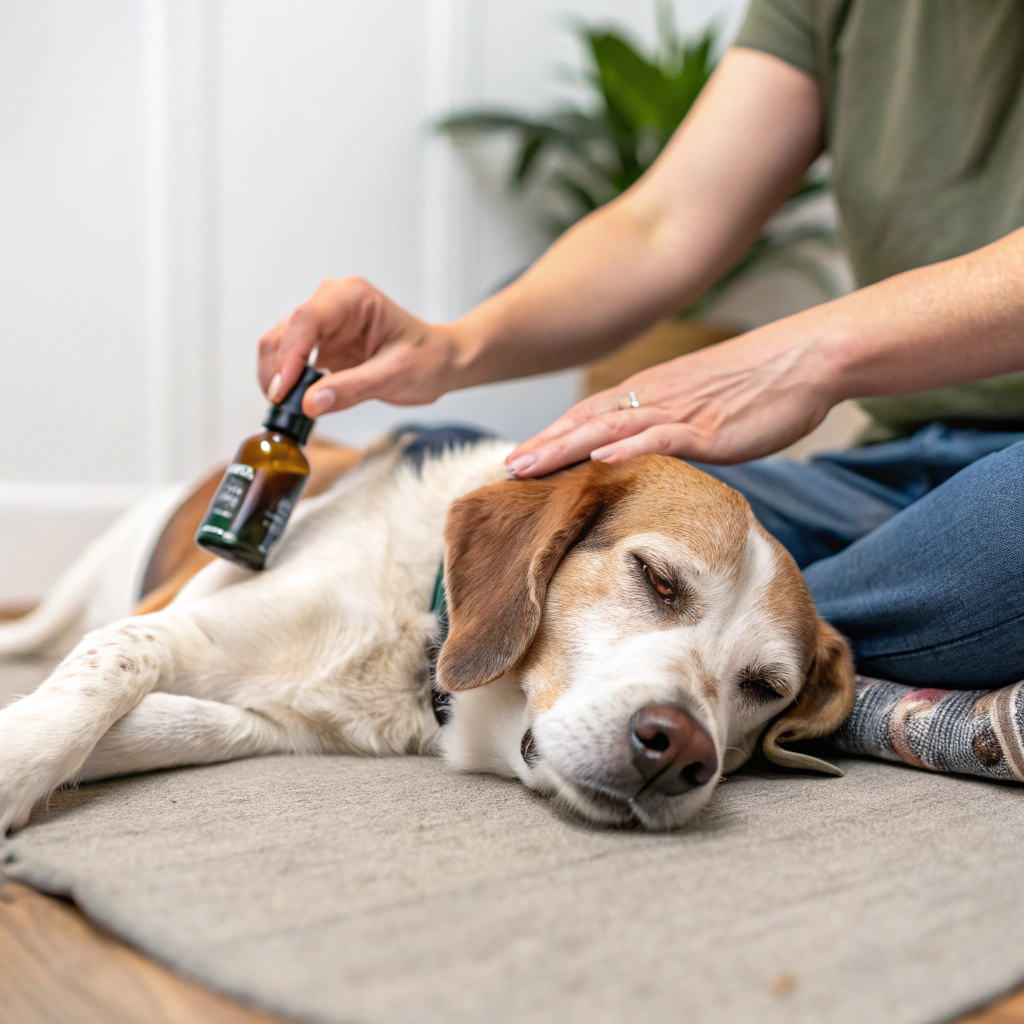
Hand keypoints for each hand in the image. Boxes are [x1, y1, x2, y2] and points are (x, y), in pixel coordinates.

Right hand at [257, 277, 464, 416]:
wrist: (440, 362)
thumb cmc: (427, 358)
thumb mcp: (395, 375)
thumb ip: (352, 388)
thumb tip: (310, 403)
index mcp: (352, 297)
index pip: (307, 319)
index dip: (290, 355)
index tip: (284, 389)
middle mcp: (331, 304)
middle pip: (284, 331)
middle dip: (277, 370)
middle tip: (282, 407)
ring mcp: (323, 325)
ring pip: (279, 345)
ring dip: (276, 378)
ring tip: (288, 409)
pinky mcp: (320, 346)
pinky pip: (289, 362)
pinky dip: (286, 383)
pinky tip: (295, 404)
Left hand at [504, 314, 839, 476]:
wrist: (804, 359)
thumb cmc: (760, 384)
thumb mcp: (703, 405)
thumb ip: (672, 426)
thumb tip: (653, 452)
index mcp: (651, 392)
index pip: (589, 416)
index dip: (552, 436)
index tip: (521, 457)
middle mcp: (653, 398)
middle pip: (585, 421)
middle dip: (543, 445)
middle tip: (506, 468)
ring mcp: (677, 411)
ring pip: (608, 429)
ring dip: (564, 448)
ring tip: (528, 466)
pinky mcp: (706, 427)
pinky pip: (658, 438)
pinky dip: (625, 449)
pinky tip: (597, 460)